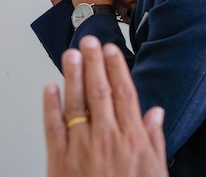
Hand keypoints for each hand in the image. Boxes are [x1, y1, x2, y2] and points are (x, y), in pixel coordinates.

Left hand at [43, 35, 167, 176]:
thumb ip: (155, 140)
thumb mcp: (156, 173)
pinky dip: (50, 105)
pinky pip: (52, 127)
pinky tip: (49, 87)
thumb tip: (155, 113)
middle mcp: (106, 138)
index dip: (116, 68)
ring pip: (75, 103)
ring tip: (70, 54)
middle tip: (88, 41)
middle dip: (93, 63)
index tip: (111, 51)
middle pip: (99, 91)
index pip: (124, 94)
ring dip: (72, 75)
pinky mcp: (59, 161)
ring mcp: (81, 148)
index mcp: (131, 140)